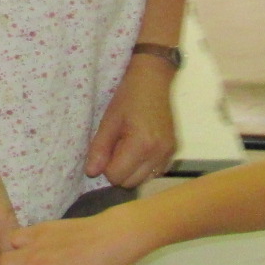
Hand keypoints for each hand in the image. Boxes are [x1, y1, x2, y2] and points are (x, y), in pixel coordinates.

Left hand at [85, 60, 176, 187]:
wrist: (153, 81)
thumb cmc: (128, 97)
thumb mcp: (108, 120)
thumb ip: (99, 148)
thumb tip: (91, 172)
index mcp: (141, 145)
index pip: (116, 176)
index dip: (106, 165)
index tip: (108, 147)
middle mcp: (158, 153)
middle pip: (130, 183)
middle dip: (119, 170)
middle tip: (117, 146)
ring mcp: (168, 153)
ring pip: (142, 181)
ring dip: (132, 170)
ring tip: (129, 146)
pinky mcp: (173, 151)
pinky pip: (155, 172)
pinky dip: (144, 167)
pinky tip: (141, 149)